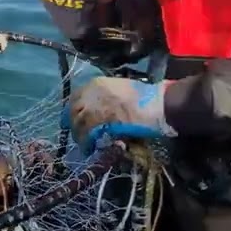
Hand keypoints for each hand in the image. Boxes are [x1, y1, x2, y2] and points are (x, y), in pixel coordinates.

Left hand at [60, 77, 174, 154]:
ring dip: (79, 135)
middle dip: (74, 124)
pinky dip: (86, 141)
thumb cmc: (144, 98)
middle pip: (73, 110)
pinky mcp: (101, 120)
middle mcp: (91, 92)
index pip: (75, 97)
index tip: (74, 120)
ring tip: (85, 144)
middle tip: (79, 135)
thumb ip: (106, 99)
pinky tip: (89, 148)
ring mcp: (95, 105)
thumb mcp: (120, 91)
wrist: (157, 103)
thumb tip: (98, 113)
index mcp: (97, 83)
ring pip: (78, 122)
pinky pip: (87, 132)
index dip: (73, 110)